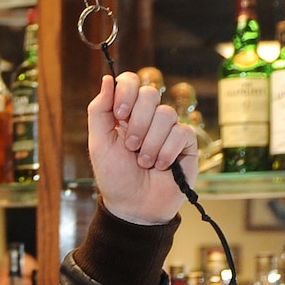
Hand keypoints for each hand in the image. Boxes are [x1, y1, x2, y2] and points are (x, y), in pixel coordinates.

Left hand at [88, 72, 197, 224]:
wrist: (134, 206)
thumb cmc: (115, 177)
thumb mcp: (99, 144)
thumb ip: (99, 111)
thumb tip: (107, 79)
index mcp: (126, 113)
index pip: (131, 81)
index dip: (127, 91)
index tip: (120, 114)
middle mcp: (148, 117)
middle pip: (149, 93)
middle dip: (137, 123)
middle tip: (130, 147)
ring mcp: (169, 128)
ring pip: (166, 114)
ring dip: (150, 143)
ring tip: (144, 162)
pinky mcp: (186, 143)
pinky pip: (181, 133)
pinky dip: (166, 152)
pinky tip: (161, 166)